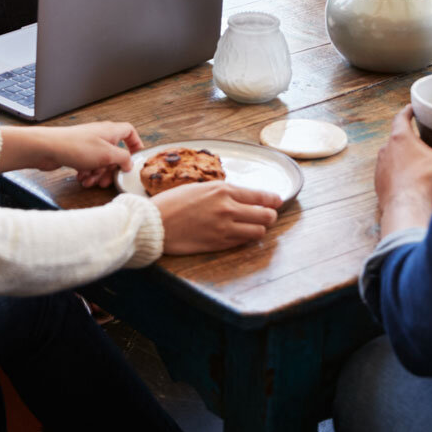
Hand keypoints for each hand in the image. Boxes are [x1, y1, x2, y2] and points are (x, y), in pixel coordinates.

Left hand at [2, 121, 141, 186]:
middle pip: (114, 152)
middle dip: (111, 169)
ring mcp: (88, 144)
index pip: (129, 131)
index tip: (136, 156)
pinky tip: (82, 178)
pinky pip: (88, 164)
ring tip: (91, 181)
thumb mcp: (107, 155)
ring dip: (98, 174)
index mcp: (111, 131)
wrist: (47, 148)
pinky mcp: (77, 152)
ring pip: (100, 161)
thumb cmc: (75, 146)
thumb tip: (129, 163)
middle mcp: (100, 136)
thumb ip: (123, 159)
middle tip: (108, 180)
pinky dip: (87, 172)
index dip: (135, 143)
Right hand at [152, 181, 281, 253]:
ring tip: (253, 228)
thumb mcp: (200, 187)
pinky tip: (239, 236)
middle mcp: (228, 208)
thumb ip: (222, 192)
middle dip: (269, 216)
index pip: (260, 196)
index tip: (277, 201)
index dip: (272, 200)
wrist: (154, 222)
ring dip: (259, 229)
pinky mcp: (218, 244)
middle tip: (266, 216)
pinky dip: (245, 239)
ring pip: (258, 231)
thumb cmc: (172, 202)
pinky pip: (242, 242)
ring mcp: (224, 228)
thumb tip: (240, 197)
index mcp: (223, 190)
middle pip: (266, 215)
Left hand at [374, 106, 431, 232]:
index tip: (412, 108)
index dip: (408, 111)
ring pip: (392, 157)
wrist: (407, 210)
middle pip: (397, 138)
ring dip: (402, 158)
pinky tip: (410, 183)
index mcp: (400, 138)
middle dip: (408, 138)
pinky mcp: (379, 185)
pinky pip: (389, 175)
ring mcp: (381, 168)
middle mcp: (386, 150)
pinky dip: (398, 176)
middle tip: (421, 139)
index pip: (401, 117)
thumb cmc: (426, 183)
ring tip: (416, 163)